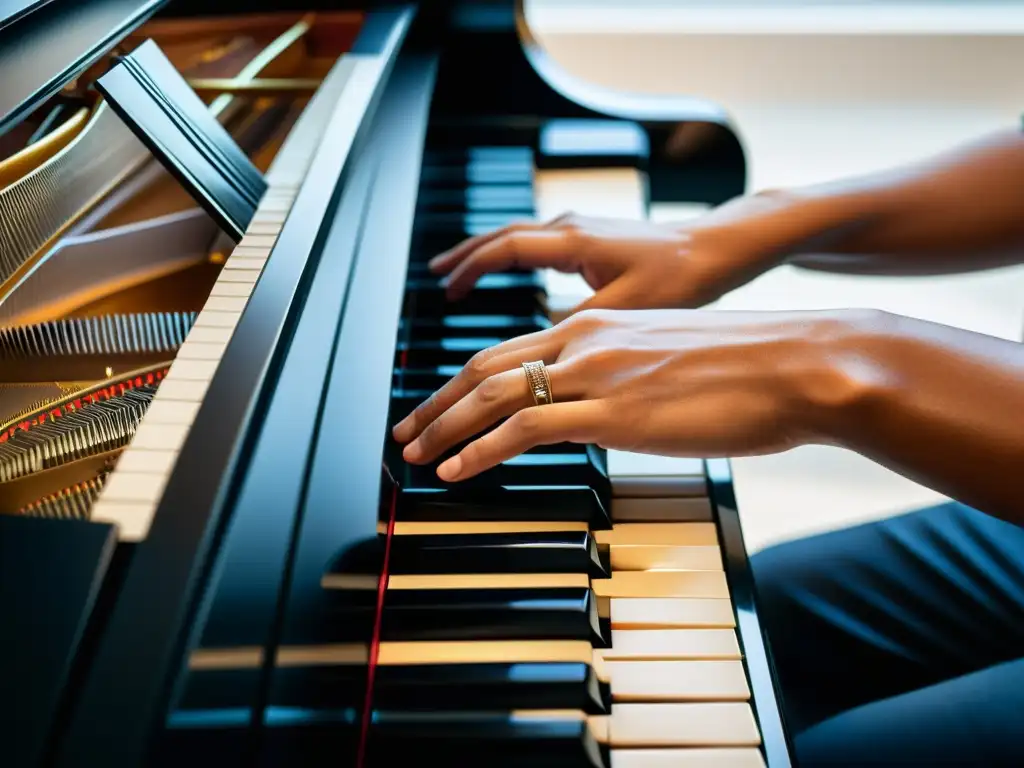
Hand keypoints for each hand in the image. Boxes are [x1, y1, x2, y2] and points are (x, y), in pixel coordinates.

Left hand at [393, 308, 861, 481]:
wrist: (799, 363)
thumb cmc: (752, 369)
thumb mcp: (674, 363)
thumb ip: (629, 378)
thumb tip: (608, 409)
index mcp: (599, 327)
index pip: (511, 351)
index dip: (464, 380)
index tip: (440, 403)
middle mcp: (587, 341)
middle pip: (486, 367)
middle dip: (437, 402)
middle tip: (406, 429)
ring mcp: (597, 373)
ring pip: (493, 394)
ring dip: (444, 427)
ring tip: (414, 454)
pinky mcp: (613, 410)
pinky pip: (525, 429)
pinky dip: (480, 450)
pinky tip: (456, 471)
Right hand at [428, 196, 794, 312]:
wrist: (719, 248)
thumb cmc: (683, 276)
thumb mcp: (628, 310)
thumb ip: (579, 330)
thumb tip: (538, 358)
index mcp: (573, 242)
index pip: (504, 249)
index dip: (470, 271)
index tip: (446, 292)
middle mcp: (570, 229)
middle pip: (500, 237)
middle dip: (463, 258)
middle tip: (433, 278)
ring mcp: (580, 230)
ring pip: (516, 236)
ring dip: (483, 253)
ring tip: (452, 273)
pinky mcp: (591, 241)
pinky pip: (534, 242)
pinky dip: (509, 256)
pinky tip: (505, 271)